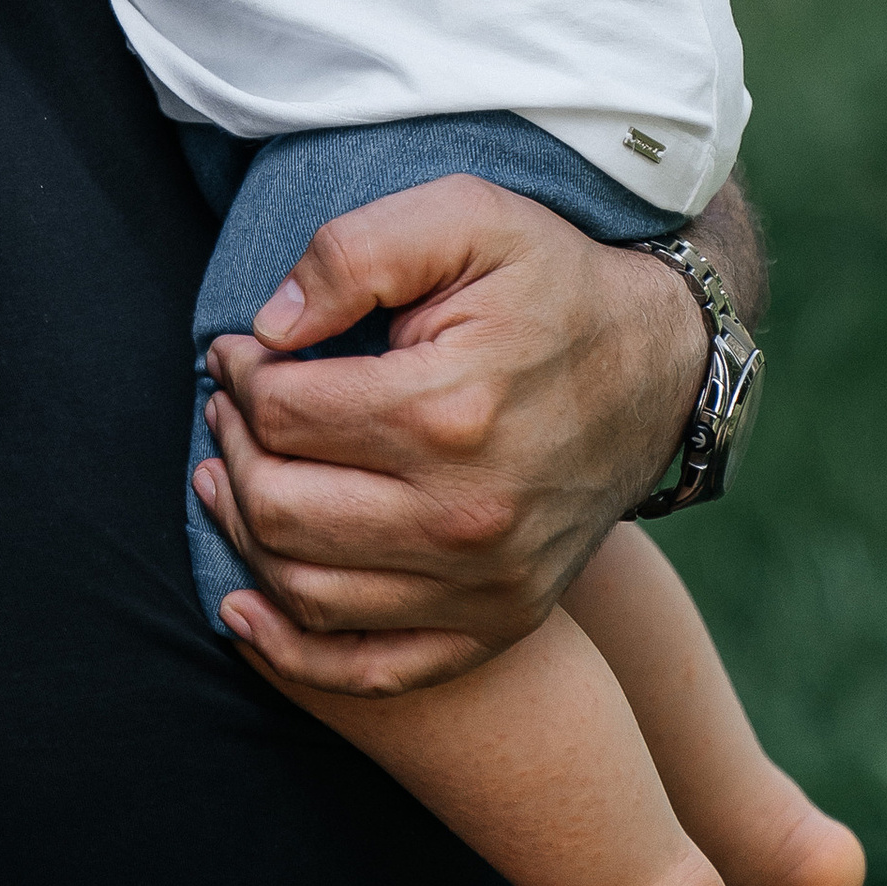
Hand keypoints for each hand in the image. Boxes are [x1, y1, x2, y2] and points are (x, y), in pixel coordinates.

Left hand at [190, 179, 707, 694]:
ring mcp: (488, 585)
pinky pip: (371, 668)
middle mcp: (469, 515)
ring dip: (243, 532)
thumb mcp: (465, 217)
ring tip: (230, 477)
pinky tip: (244, 610)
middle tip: (225, 409)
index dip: (239, 374)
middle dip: (232, 450)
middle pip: (281, 506)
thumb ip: (356, 252)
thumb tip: (270, 326)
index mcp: (451, 410)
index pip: (283, 412)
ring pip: (306, 587)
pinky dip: (293, 652)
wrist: (661, 366)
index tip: (235, 351)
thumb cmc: (551, 282)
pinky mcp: (500, 624)